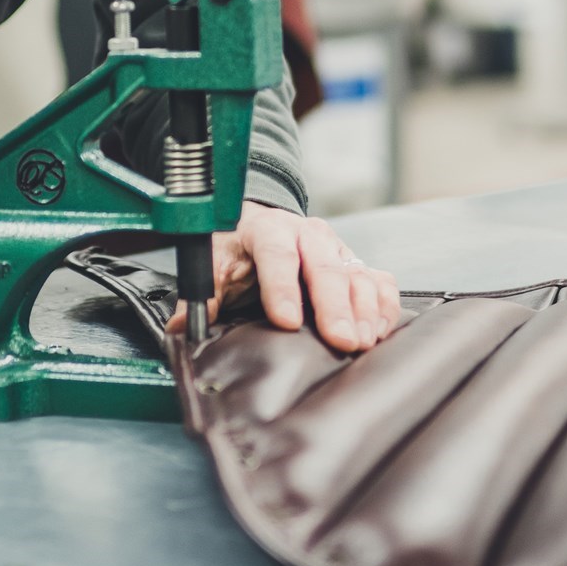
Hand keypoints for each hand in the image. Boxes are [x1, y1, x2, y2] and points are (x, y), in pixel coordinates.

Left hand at [171, 202, 400, 352]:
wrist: (262, 223)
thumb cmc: (239, 248)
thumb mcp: (214, 264)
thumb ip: (203, 296)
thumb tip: (182, 330)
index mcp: (267, 230)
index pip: (276, 254)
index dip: (282, 287)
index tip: (286, 320)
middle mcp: (307, 235)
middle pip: (325, 267)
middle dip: (334, 306)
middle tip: (340, 340)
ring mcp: (336, 248)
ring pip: (357, 274)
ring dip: (363, 309)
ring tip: (361, 342)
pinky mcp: (356, 263)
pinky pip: (379, 281)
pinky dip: (384, 306)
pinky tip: (378, 332)